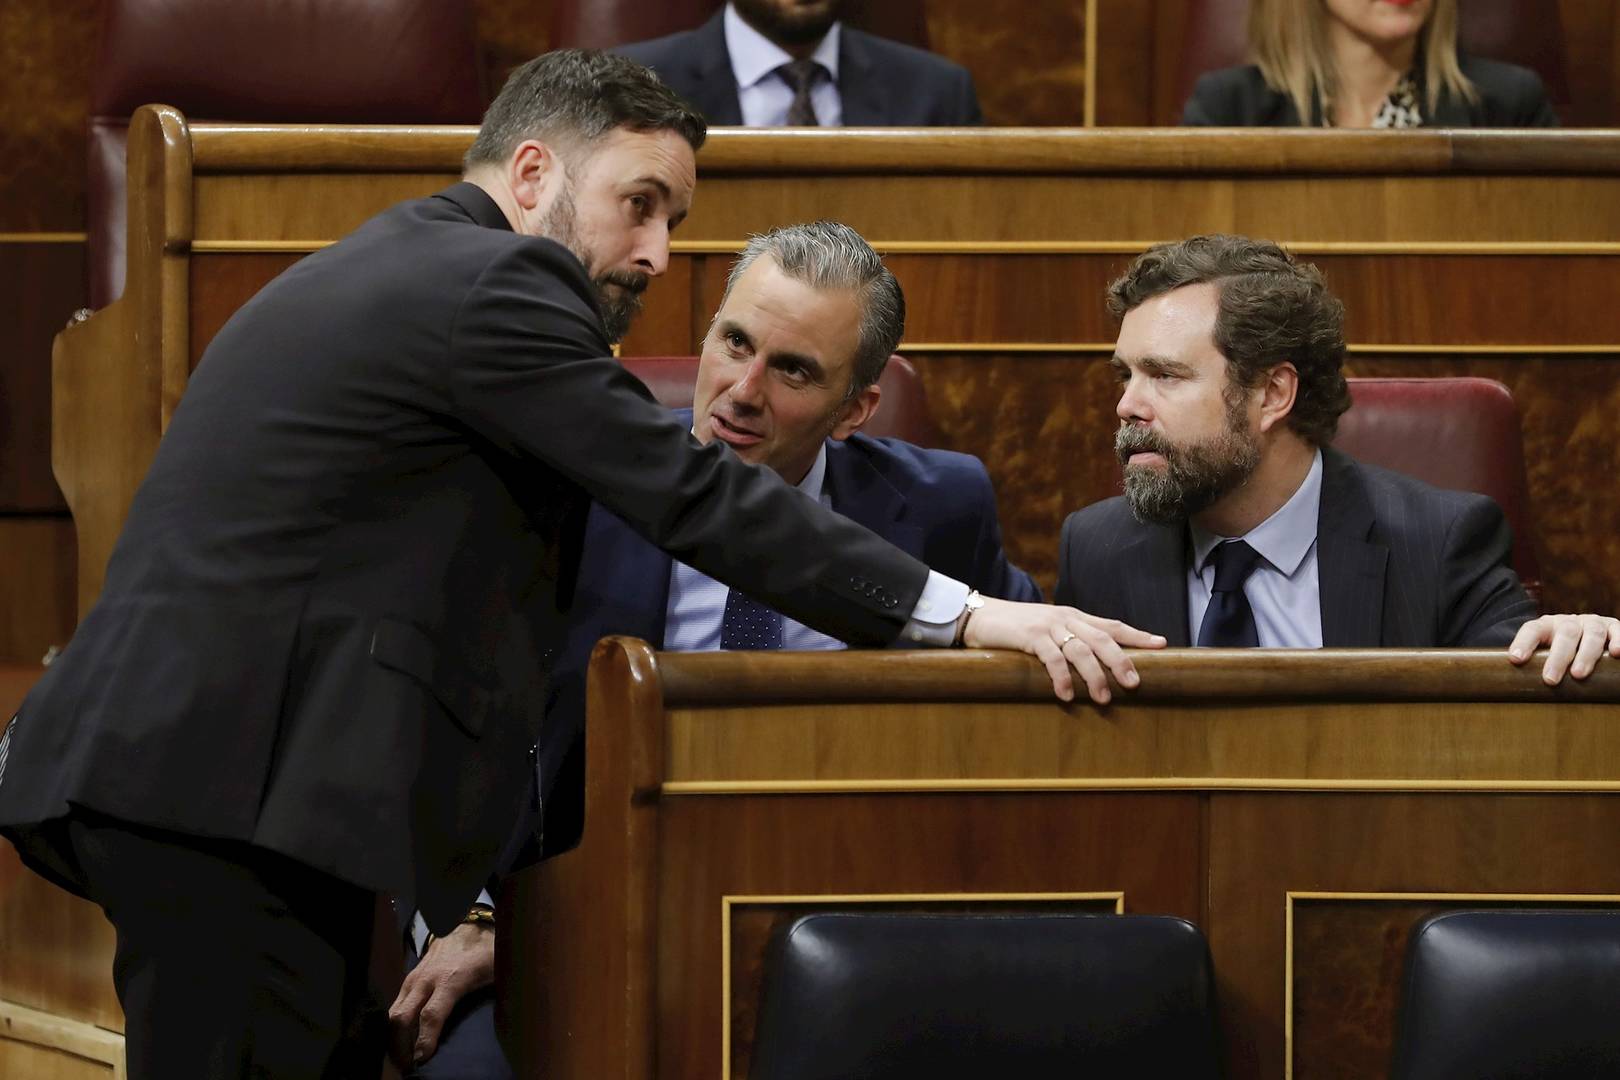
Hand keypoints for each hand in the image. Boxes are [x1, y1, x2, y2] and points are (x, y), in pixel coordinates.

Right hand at [387, 922, 494, 1066]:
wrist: (464, 924)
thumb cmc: (484, 951)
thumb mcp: (497, 970)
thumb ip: (502, 992)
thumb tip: (514, 1019)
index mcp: (451, 979)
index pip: (432, 1014)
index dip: (425, 1040)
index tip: (422, 1060)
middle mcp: (426, 980)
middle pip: (401, 1018)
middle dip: (400, 1047)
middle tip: (409, 1069)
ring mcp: (413, 979)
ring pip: (393, 1014)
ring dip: (394, 1040)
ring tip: (404, 1061)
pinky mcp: (407, 982)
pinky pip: (395, 1008)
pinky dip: (394, 1029)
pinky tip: (402, 1044)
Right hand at [963, 597, 1166, 703]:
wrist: (982, 616)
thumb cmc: (1017, 628)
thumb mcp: (1049, 630)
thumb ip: (1070, 640)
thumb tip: (1095, 664)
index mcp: (1074, 617)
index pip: (1112, 625)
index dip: (1137, 635)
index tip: (1162, 645)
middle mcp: (1066, 618)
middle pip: (1103, 638)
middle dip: (1121, 661)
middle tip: (1134, 684)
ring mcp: (1049, 626)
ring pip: (1081, 650)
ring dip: (1094, 676)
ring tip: (1103, 698)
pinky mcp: (1031, 636)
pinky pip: (1052, 658)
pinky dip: (1061, 678)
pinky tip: (1066, 695)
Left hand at [1508, 613, 1619, 684]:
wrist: (1582, 633)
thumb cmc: (1558, 651)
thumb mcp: (1542, 653)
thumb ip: (1533, 664)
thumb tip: (1518, 688)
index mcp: (1547, 626)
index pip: (1532, 630)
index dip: (1523, 643)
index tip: (1515, 659)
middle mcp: (1570, 622)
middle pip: (1565, 634)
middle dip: (1558, 658)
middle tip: (1550, 679)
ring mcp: (1592, 623)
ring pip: (1592, 634)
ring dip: (1586, 654)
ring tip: (1579, 674)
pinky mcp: (1612, 626)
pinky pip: (1617, 631)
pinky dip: (1619, 640)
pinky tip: (1616, 653)